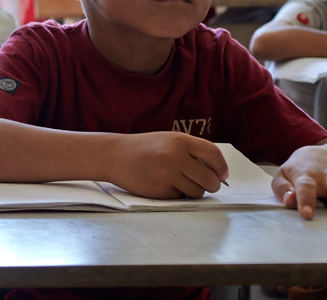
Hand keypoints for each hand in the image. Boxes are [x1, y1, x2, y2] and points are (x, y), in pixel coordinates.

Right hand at [108, 132, 228, 198]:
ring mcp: (167, 174)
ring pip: (197, 191)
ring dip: (194, 190)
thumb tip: (218, 174)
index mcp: (179, 141)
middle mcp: (175, 157)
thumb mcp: (168, 141)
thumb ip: (191, 152)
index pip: (213, 154)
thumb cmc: (144, 148)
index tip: (223, 175)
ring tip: (180, 182)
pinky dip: (177, 194)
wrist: (114, 156)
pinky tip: (164, 184)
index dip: (222, 167)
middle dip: (212, 185)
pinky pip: (180, 197)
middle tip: (207, 185)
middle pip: (210, 179)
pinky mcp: (160, 190)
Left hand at [271, 145, 326, 219]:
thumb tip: (289, 201)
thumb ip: (282, 188)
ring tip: (323, 201)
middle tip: (311, 214)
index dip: (306, 201)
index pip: (305, 188)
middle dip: (318, 200)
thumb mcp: (282, 174)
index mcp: (305, 177)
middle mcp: (325, 180)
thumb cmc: (297, 169)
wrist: (319, 155)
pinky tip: (326, 197)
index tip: (307, 214)